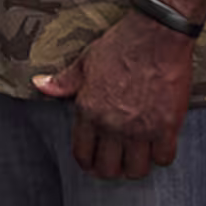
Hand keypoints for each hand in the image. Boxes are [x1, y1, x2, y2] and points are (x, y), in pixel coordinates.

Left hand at [31, 12, 193, 179]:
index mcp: (89, 110)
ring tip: (136, 157)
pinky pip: (163, 158)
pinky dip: (161, 156)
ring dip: (135, 167)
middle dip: (110, 170)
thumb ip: (63, 81)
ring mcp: (140, 128)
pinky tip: (158, 146)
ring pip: (136, 169)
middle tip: (115, 163)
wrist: (155, 35)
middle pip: (108, 169)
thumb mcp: (85, 62)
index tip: (92, 163)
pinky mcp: (167, 126)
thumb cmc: (119, 46)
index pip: (82, 152)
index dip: (87, 163)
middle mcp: (112, 124)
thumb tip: (39, 84)